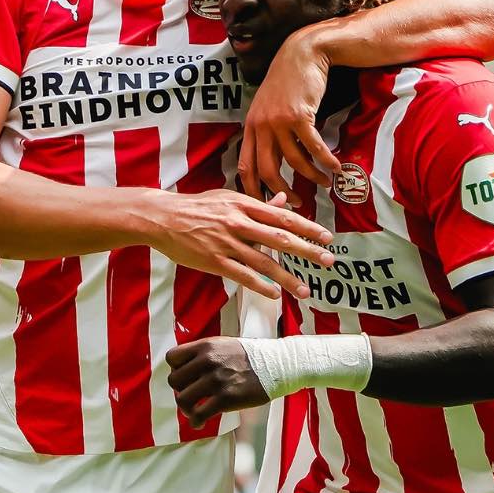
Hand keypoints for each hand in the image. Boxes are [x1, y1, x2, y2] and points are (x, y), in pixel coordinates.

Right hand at [149, 190, 332, 299]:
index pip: (283, 218)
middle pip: (281, 239)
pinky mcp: (215, 261)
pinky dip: (260, 285)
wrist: (164, 217)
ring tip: (305, 290)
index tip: (327, 236)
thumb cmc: (198, 206)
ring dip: (287, 277)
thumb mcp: (229, 198)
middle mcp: (240, 224)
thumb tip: (284, 202)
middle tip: (328, 260)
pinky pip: (243, 276)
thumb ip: (258, 203)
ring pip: (264, 262)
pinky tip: (274, 294)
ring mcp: (227, 244)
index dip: (308, 228)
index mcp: (245, 206)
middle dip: (308, 251)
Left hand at [167, 337, 268, 427]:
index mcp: (206, 346)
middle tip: (192, 394)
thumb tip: (185, 366)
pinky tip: (200, 422)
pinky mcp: (225, 399)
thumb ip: (203, 352)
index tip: (185, 376)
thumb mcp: (223, 344)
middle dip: (180, 389)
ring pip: (182, 399)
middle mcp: (208, 361)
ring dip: (186, 408)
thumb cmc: (249, 356)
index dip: (176, 369)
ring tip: (194, 410)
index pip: (172, 358)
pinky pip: (198, 415)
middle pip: (174, 380)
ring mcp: (216, 380)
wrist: (276, 365)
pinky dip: (195, 422)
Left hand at [240, 29, 340, 205]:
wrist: (301, 54)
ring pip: (295, 161)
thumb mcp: (267, 107)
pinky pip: (313, 148)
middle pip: (267, 171)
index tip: (265, 204)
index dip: (253, 190)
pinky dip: (326, 161)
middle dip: (282, 192)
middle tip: (297, 203)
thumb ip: (266, 132)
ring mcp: (279, 121)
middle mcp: (261, 126)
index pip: (245, 167)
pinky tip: (335, 167)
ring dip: (311, 177)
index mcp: (251, 127)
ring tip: (324, 183)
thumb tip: (273, 161)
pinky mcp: (299, 116)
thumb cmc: (287, 83)